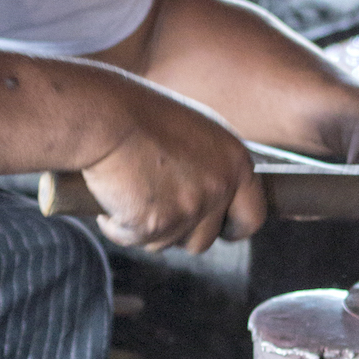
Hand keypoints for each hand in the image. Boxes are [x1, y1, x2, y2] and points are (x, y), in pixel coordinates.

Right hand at [81, 86, 265, 252]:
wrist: (106, 115)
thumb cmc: (140, 114)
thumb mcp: (194, 132)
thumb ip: (211, 165)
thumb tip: (210, 195)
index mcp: (236, 161)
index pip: (252, 216)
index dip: (234, 228)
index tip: (221, 232)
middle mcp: (220, 187)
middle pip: (204, 240)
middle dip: (179, 233)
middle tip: (156, 214)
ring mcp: (190, 208)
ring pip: (166, 243)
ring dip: (146, 228)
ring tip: (126, 194)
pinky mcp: (157, 224)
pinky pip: (134, 240)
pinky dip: (117, 227)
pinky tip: (108, 199)